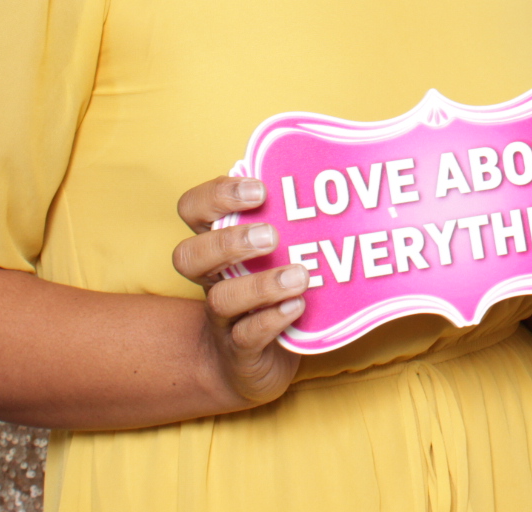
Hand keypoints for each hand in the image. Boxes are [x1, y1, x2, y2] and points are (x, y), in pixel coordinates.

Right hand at [172, 177, 304, 409]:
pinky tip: (298, 306)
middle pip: (189, 255)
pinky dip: (272, 319)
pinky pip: (246, 336)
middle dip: (228, 241)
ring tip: (300, 276)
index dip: (216, 195)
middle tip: (271, 236)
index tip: (259, 189)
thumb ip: (292, 218)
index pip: (193, 209)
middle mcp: (213, 280)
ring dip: (261, 284)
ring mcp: (223, 318)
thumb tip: (342, 167)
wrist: (253, 365)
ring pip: (221, 299)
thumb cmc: (272, 292)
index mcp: (218, 245)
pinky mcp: (240, 352)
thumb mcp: (277, 252)